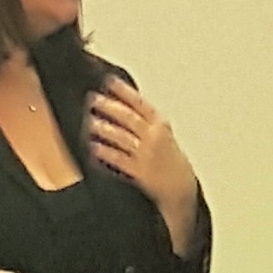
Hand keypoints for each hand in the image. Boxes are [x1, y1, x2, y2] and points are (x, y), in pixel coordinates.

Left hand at [86, 82, 199, 254]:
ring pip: (121, 137)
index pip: (140, 103)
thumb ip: (147, 124)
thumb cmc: (173, 164)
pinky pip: (118, 159)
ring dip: (104, 129)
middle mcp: (154, 138)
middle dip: (109, 107)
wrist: (182, 191)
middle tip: (94, 99)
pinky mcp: (139, 172)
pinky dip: (105, 153)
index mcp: (162, 126)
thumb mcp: (165, 137)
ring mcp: (146, 155)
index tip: (109, 81)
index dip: (124, 91)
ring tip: (91, 123)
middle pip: (128, 118)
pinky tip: (94, 148)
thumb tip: (124, 108)